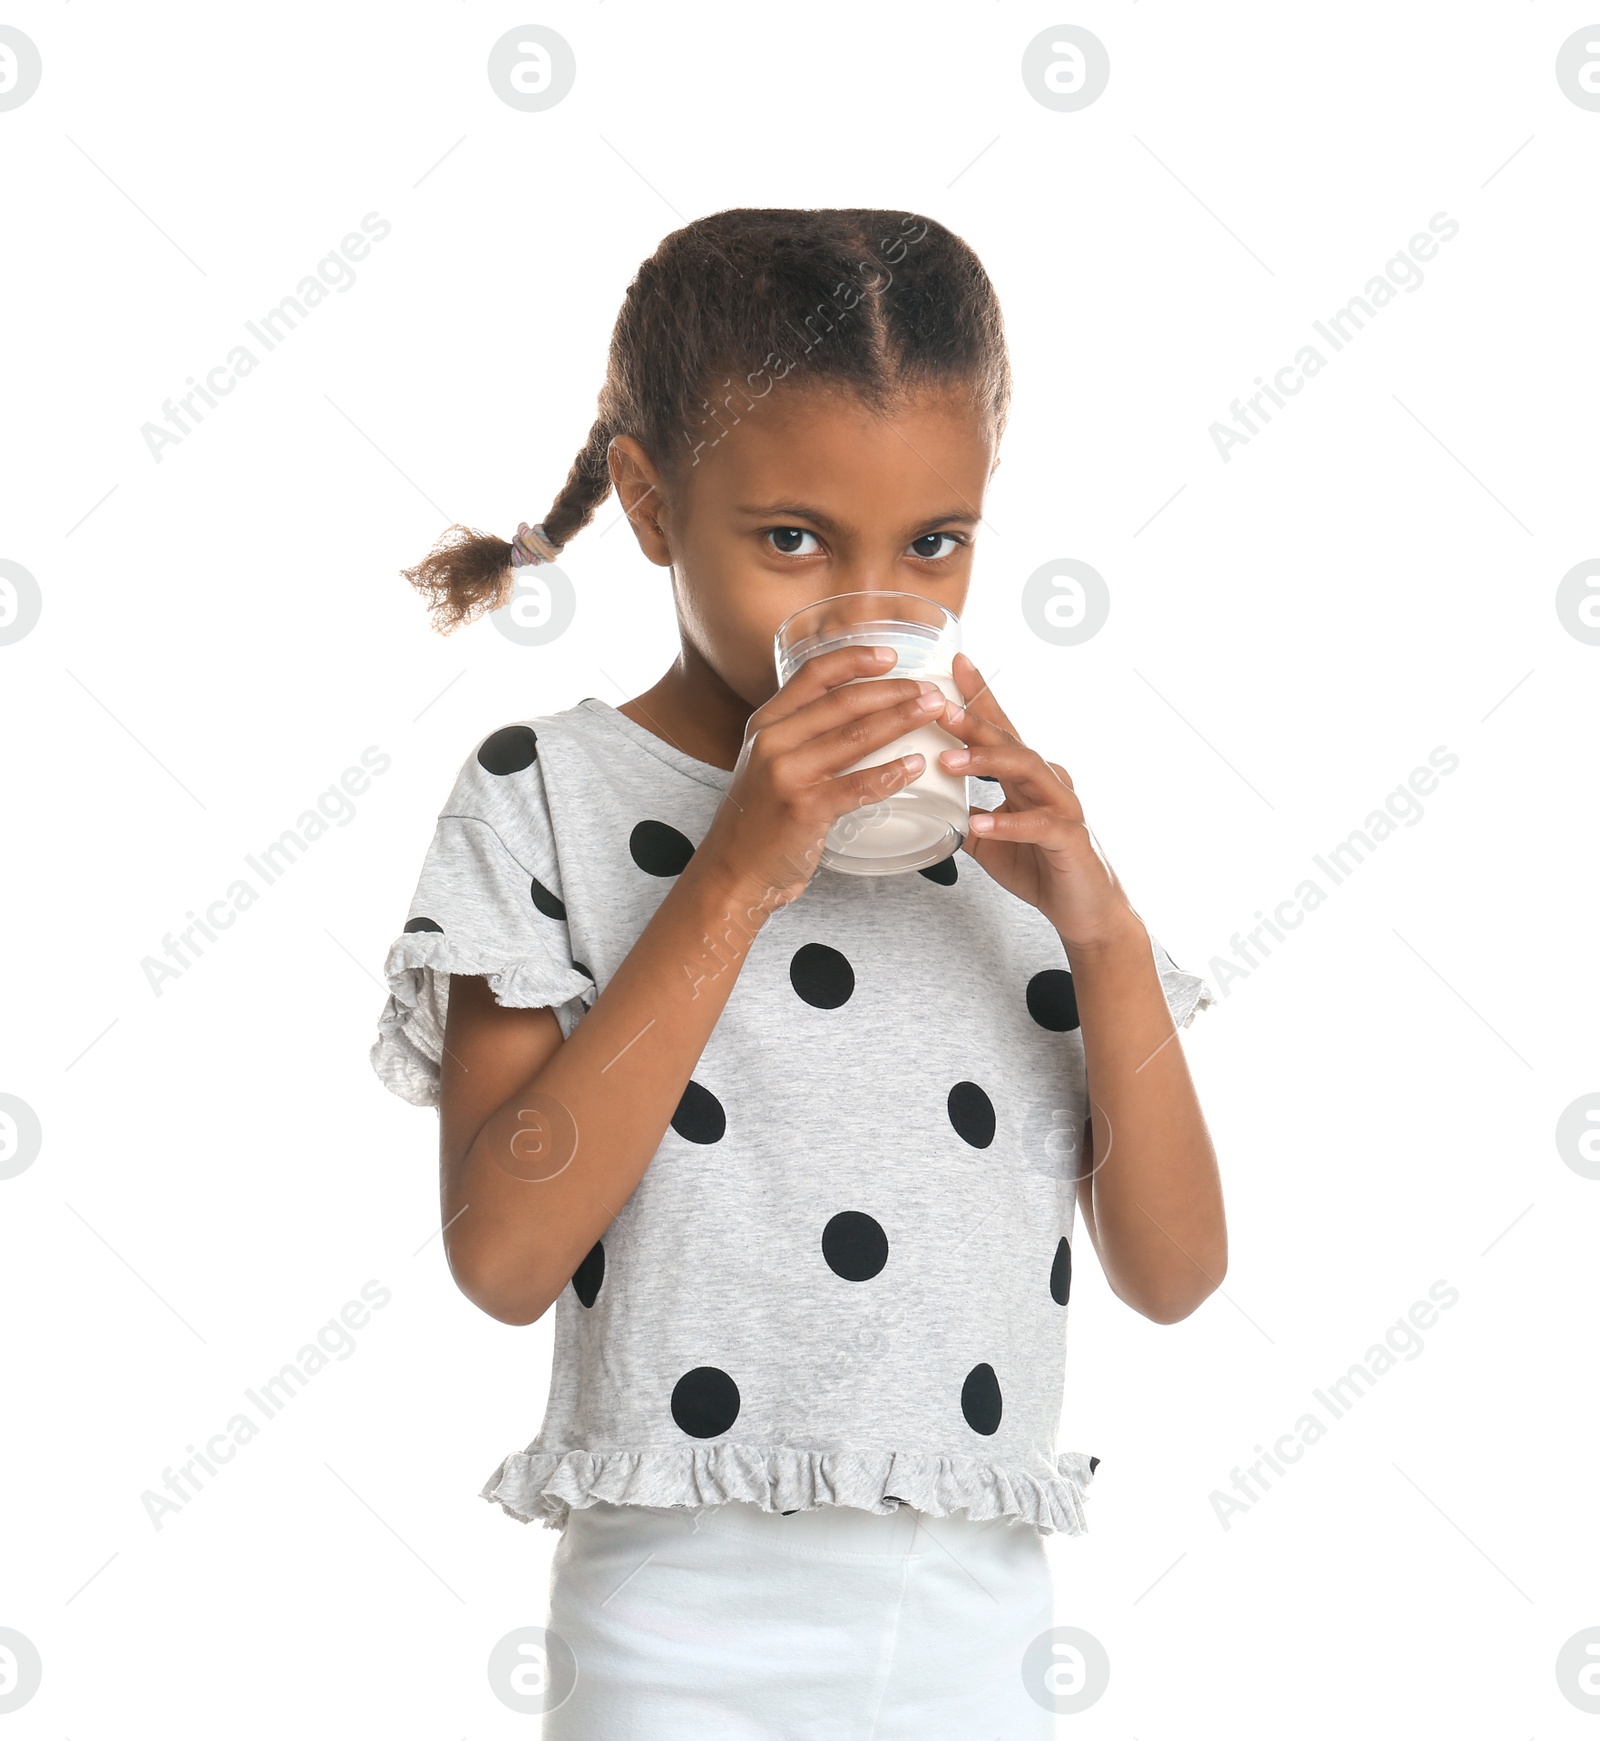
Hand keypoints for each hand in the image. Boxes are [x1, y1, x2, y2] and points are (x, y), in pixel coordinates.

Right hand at [696, 645, 950, 910]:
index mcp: (766, 723)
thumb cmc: (758, 820)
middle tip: (930, 691)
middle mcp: (773, 741)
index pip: (814, 674)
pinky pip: (857, 785)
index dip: (855, 659)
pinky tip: (916, 767)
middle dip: (894, 691)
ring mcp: (787, 774)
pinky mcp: (804, 809)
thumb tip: (852, 712)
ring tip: (934, 714)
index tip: (891, 656)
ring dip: (901, 721)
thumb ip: (799, 735)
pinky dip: (890, 774)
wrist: (732, 872)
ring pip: (855, 737)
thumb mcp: (766, 763)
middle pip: (844, 702)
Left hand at [935, 652, 1139, 950]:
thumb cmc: (1042, 867)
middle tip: (938, 707)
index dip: (979, 696)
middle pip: (1008, 740)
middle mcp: (1046, 782)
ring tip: (950, 761)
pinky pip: (1038, 824)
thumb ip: (964, 816)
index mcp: (1025, 778)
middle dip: (972, 721)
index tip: (955, 665)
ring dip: (987, 762)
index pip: (1000, 728)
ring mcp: (1062, 806)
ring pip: (1027, 770)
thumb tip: (929, 804)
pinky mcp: (1070, 838)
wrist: (1085, 911)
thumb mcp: (989, 840)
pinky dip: (1008, 823)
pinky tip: (981, 823)